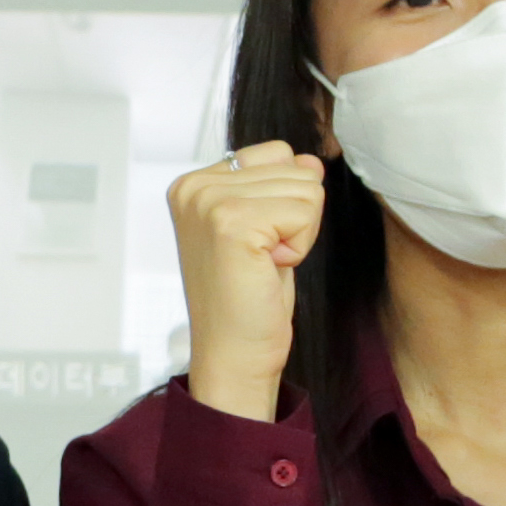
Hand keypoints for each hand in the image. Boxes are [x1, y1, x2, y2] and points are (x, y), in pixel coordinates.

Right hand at [167, 141, 332, 421]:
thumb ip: (278, 185)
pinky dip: (300, 245)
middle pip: (295, 167)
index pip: (276, 153)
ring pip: (306, 188)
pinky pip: (305, 212)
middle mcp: (195, 186)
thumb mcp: (263, 227)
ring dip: (299, 233)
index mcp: (194, 183)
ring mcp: (210, 202)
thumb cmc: (246, 297)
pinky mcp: (232, 222)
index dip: (283, 200)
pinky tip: (270, 268)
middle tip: (261, 258)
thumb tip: (311, 161)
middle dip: (294, 217)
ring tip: (264, 263)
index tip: (256, 241)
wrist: (234, 353)